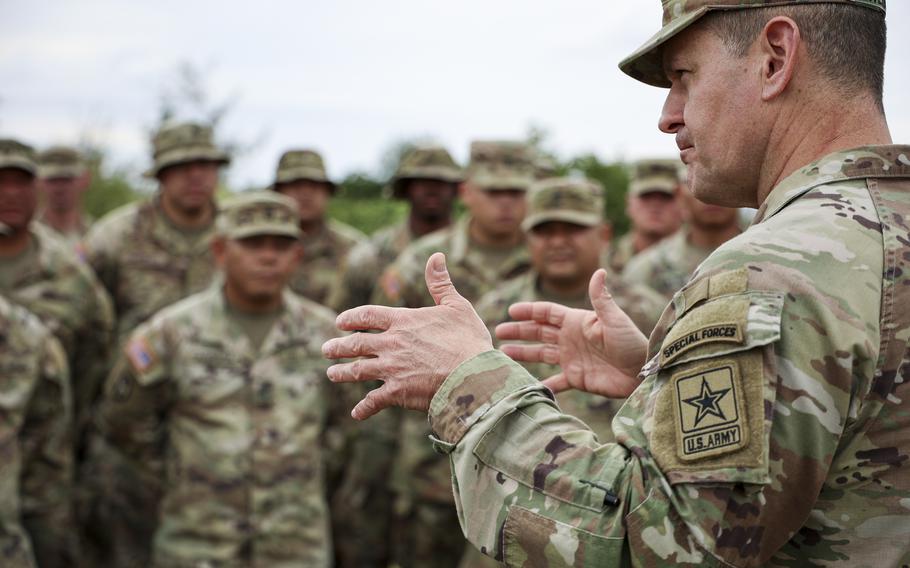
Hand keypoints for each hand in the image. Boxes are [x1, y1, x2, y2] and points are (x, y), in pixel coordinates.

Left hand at [322, 252, 492, 419]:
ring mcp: (392, 369)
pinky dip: (364, 408)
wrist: (473, 376)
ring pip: (358, 370)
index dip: (351, 318)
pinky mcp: (397, 392)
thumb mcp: (457, 305)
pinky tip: (356, 413)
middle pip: (356, 344)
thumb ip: (441, 283)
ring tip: (331, 374)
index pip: (368, 316)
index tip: (340, 322)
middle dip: (338, 347)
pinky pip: (374, 401)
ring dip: (342, 372)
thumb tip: (436, 256)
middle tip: (326, 349)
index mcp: (404, 321)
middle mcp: (392, 344)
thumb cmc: (469, 340)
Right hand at [496, 269, 646, 398]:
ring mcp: (572, 358)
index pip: (547, 313)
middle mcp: (571, 338)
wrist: (643, 371)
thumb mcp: (614, 319)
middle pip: (539, 332)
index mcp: (577, 321)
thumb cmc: (630, 342)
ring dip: (523, 353)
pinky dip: (541, 383)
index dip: (529, 311)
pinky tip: (526, 385)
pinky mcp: (576, 378)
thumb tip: (599, 271)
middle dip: (519, 331)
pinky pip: (554, 381)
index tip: (511, 311)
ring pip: (541, 354)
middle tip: (498, 332)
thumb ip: (601, 298)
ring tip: (503, 353)